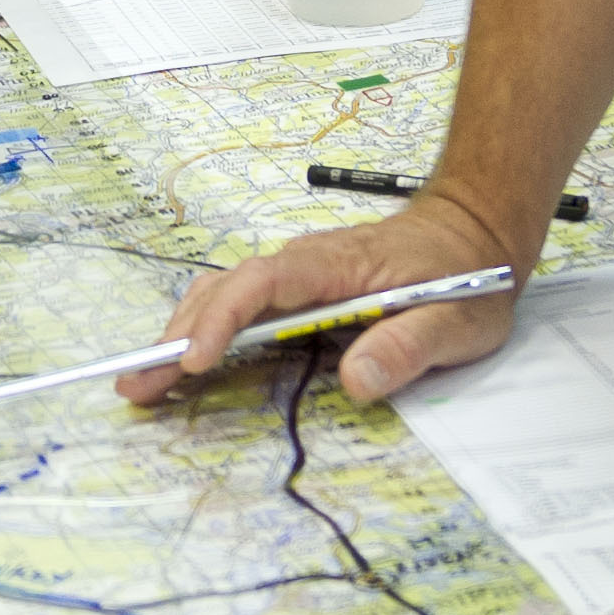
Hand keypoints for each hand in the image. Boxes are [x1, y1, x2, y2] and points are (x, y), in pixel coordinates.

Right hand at [118, 193, 519, 405]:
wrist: (476, 230)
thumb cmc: (468, 278)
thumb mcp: (459, 322)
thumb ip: (410, 348)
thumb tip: (356, 380)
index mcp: (338, 264)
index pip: (263, 283)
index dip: (223, 320)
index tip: (193, 359)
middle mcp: (306, 262)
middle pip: (225, 289)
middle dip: (176, 335)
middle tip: (137, 383)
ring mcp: (298, 273)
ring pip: (224, 293)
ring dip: (181, 332)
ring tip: (143, 379)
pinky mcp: (298, 289)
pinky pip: (240, 303)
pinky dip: (204, 329)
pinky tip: (182, 361)